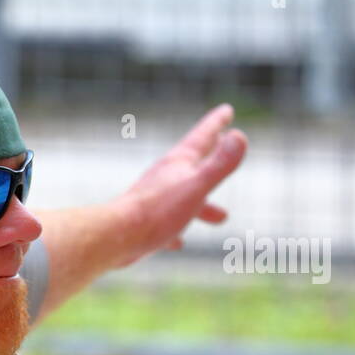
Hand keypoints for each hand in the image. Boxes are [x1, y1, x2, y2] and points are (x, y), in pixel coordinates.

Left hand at [116, 103, 247, 266]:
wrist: (116, 237)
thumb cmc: (157, 212)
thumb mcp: (196, 186)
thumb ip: (218, 164)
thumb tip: (239, 136)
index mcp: (179, 164)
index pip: (202, 136)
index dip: (217, 123)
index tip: (227, 110)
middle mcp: (165, 177)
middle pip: (194, 163)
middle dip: (212, 155)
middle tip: (223, 146)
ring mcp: (154, 200)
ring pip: (184, 197)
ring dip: (204, 205)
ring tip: (222, 217)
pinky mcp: (143, 224)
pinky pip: (165, 225)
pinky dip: (176, 230)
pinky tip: (179, 243)